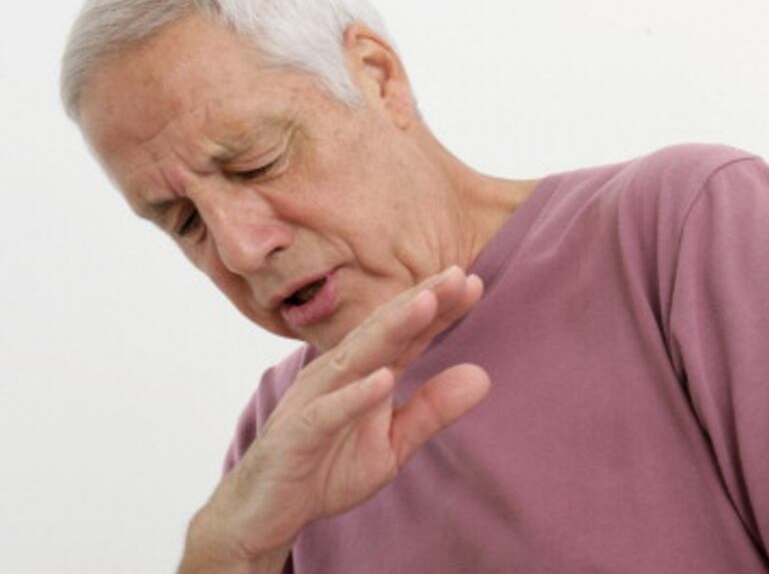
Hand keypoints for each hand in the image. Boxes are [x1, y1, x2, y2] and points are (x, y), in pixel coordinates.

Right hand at [182, 266, 489, 571]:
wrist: (267, 512)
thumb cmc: (327, 468)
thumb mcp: (392, 443)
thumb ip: (432, 409)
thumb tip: (483, 375)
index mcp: (365, 373)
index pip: (406, 334)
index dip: (438, 309)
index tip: (473, 282)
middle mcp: (339, 374)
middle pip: (384, 330)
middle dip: (420, 300)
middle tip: (457, 274)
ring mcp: (315, 400)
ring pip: (357, 357)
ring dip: (392, 329)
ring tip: (427, 303)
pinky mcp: (297, 434)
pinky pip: (328, 412)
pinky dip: (355, 396)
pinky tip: (384, 380)